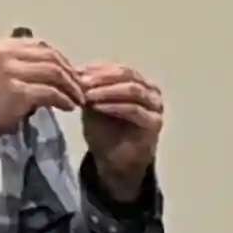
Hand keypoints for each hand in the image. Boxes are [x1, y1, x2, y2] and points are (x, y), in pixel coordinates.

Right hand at [0, 33, 81, 147]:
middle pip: (51, 57)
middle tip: (80, 88)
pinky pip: (50, 92)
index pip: (41, 45)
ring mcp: (12, 72)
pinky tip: (68, 107)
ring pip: (54, 73)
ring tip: (78, 99)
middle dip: (70, 72)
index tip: (71, 73)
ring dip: (71, 87)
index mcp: (1, 46)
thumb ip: (21, 64)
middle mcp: (5, 54)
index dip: (61, 58)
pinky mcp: (18, 92)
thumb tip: (56, 68)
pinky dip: (64, 100)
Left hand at [67, 59, 165, 199]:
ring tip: (87, 93)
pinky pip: (134, 109)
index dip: (98, 69)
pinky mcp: (154, 123)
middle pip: (128, 75)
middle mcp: (151, 91)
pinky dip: (114, 106)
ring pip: (132, 90)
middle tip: (81, 81)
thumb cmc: (106, 133)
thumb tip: (76, 70)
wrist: (115, 163)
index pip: (120, 68)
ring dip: (107, 90)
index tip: (76, 72)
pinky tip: (97, 106)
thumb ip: (90, 88)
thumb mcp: (93, 105)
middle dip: (102, 78)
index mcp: (139, 83)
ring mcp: (156, 107)